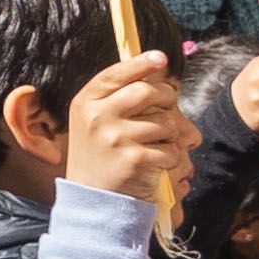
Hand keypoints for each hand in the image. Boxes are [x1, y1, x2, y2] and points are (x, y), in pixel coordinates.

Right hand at [62, 47, 194, 212]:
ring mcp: (115, 138)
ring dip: (172, 135)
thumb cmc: (102, 157)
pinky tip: (158, 165)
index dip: (140, 64)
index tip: (160, 58)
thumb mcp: (95, 123)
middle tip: (168, 110)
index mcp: (86, 103)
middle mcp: (97, 117)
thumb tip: (160, 82)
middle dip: (167, 98)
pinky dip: (173, 158)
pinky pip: (172, 150)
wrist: (94, 200)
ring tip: (159, 145)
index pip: (116, 74)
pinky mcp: (135, 159)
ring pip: (166, 123)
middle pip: (147, 92)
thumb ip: (118, 100)